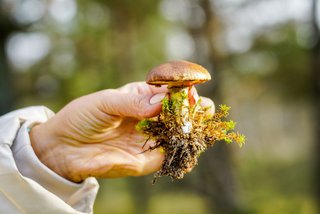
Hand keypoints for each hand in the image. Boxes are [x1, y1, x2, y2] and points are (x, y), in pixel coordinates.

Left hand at [30, 82, 214, 182]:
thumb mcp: (105, 102)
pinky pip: (167, 156)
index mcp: (142, 99)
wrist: (62, 147)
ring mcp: (149, 140)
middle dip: (195, 111)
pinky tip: (188, 143)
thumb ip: (133, 103)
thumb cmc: (82, 117)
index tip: (191, 90)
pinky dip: (180, 151)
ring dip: (192, 130)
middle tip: (205, 108)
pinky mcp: (144, 161)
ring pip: (178, 136)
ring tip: (201, 122)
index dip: (183, 91)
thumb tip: (162, 102)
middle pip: (179, 115)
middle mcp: (150, 119)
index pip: (169, 94)